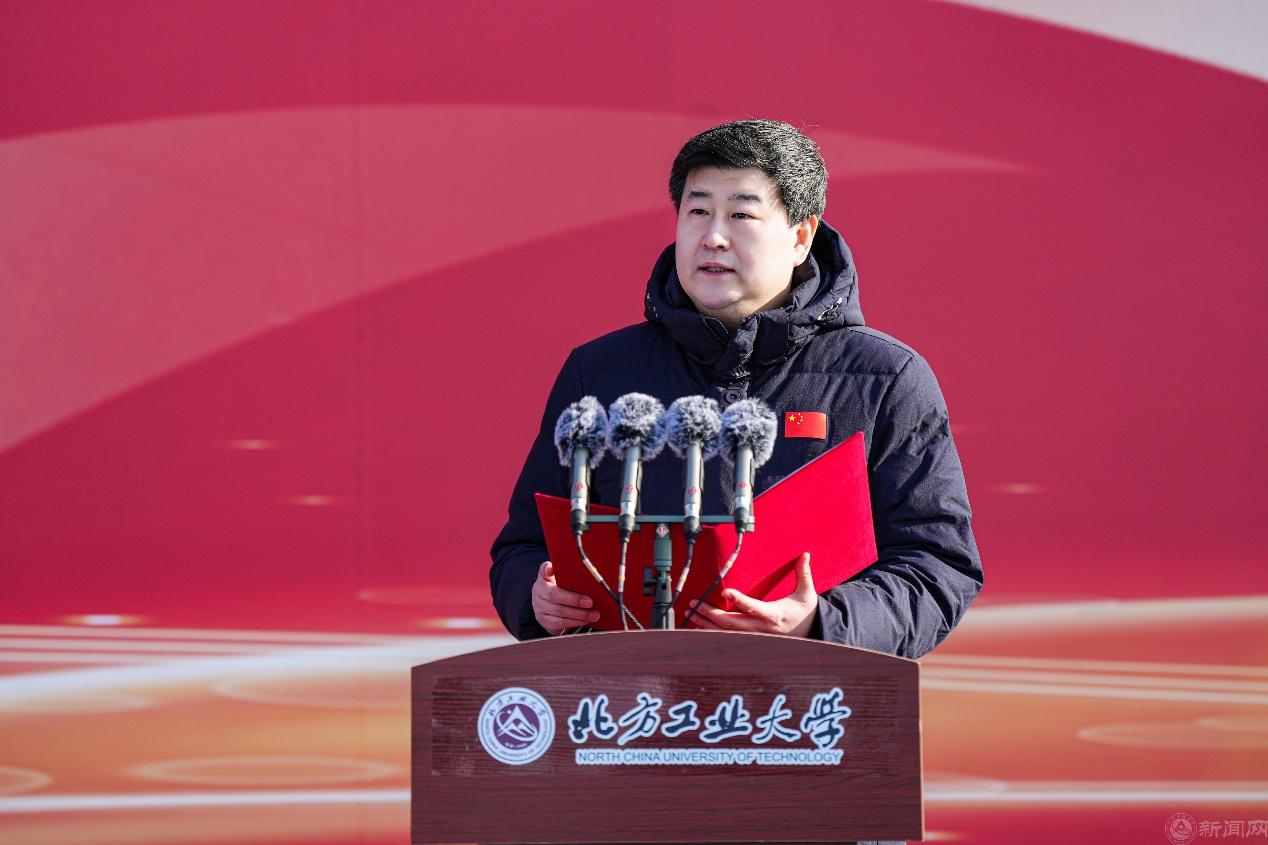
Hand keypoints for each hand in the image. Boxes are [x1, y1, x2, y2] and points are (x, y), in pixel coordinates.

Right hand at [531, 561, 599, 634]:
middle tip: (590, 602)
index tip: (551, 570)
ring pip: (558, 611)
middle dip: (574, 600)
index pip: (542, 571)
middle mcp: (538, 593)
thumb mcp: (561, 581)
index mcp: (543, 579)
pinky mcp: (544, 621)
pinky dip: (574, 622)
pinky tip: (585, 620)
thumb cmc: (560, 590)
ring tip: (594, 615)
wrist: (549, 608)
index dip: (546, 569)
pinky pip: (559, 623)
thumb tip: (588, 573)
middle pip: (553, 595)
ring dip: (579, 614)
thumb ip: (569, 576)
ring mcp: (539, 608)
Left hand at [687, 553, 817, 636]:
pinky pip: (726, 638)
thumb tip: (805, 555)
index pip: (754, 607)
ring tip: (690, 611)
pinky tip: (697, 625)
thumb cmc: (803, 612)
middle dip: (711, 614)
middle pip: (732, 623)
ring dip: (705, 623)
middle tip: (695, 603)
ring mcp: (753, 636)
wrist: (807, 634)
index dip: (739, 600)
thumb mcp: (806, 594)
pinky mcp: (748, 640)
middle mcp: (760, 628)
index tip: (725, 590)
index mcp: (773, 615)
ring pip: (725, 633)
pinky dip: (711, 632)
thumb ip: (803, 574)